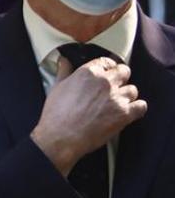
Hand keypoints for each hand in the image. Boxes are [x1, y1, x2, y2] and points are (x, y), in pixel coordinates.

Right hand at [31, 54, 145, 175]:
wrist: (61, 137)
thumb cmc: (56, 114)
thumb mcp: (56, 88)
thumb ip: (64, 71)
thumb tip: (64, 61)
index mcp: (89, 73)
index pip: (107, 62)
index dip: (107, 68)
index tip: (106, 73)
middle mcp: (105, 82)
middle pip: (124, 72)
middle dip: (120, 78)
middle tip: (113, 87)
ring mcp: (117, 98)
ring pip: (132, 90)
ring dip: (126, 95)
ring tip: (116, 103)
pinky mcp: (125, 114)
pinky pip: (141, 106)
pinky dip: (137, 108)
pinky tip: (128, 111)